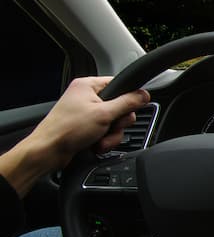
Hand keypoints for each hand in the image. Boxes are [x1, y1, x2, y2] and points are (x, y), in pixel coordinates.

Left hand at [0, 76, 149, 195]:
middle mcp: (87, 98)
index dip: (129, 98)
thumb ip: (128, 103)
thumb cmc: (67, 129)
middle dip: (118, 122)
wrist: (48, 152)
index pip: (120, 84)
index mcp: (88, 86)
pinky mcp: (86, 128)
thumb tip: (144, 95)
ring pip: (114, 122)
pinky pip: (105, 132)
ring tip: (100, 140)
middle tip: (111, 126)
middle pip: (120, 106)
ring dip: (111, 135)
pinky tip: (96, 145)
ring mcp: (86, 114)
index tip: (132, 108)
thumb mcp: (104, 114)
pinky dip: (104, 140)